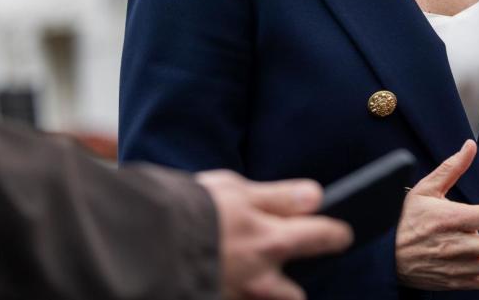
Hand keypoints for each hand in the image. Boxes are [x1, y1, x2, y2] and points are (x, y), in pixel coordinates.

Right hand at [197, 170, 353, 299]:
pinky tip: (220, 277)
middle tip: (286, 266)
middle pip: (295, 294)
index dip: (335, 233)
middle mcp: (258, 276)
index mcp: (269, 239)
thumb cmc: (184, 208)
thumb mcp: (232, 189)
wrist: (136, 243)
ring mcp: (237, 296)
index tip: (342, 232)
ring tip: (248, 277)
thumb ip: (276, 197)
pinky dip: (233, 292)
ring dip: (264, 292)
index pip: (321, 235)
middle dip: (295, 286)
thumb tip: (316, 196)